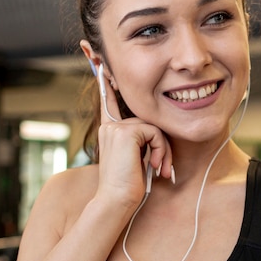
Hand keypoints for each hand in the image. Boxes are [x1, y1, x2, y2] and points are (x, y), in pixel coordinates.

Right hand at [96, 75, 172, 208]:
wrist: (117, 201)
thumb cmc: (129, 185)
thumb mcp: (136, 158)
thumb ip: (140, 140)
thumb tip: (156, 132)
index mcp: (110, 130)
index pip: (108, 99)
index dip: (104, 79)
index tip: (96, 59)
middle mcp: (110, 125)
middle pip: (148, 119)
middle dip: (161, 144)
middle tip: (163, 169)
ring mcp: (115, 127)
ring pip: (154, 127)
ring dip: (163, 150)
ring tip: (159, 170)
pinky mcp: (125, 132)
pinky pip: (155, 132)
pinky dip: (161, 150)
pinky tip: (154, 166)